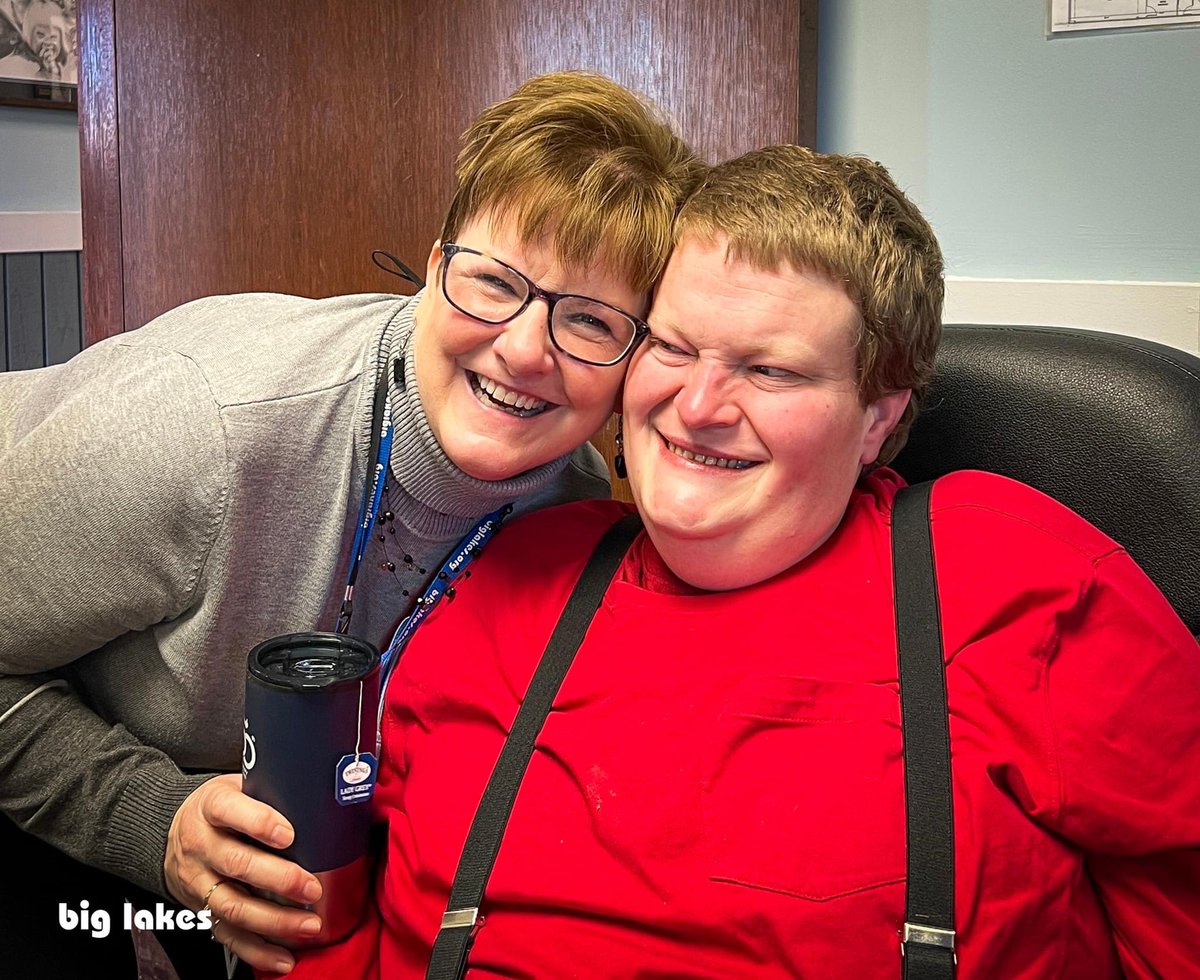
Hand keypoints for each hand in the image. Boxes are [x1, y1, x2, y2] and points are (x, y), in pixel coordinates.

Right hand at [165, 774, 322, 973]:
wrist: (174, 831)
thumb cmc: (225, 806)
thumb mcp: (241, 785)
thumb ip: (275, 791)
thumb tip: (334, 795)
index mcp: (212, 806)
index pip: (230, 811)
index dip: (259, 823)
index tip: (289, 834)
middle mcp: (201, 844)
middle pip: (237, 863)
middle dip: (279, 879)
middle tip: (312, 887)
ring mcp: (199, 880)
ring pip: (234, 905)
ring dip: (274, 920)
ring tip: (309, 925)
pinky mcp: (202, 910)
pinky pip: (228, 935)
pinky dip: (257, 951)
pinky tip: (284, 958)